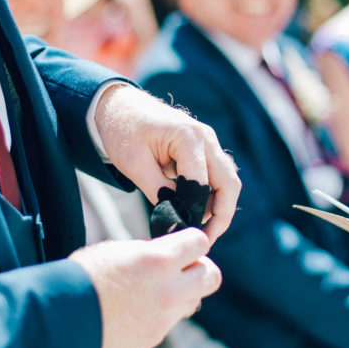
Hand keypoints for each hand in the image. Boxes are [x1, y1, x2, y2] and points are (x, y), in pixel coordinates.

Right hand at [70, 229, 220, 347]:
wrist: (62, 320)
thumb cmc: (83, 278)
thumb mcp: (115, 250)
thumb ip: (148, 251)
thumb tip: (165, 254)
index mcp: (158, 260)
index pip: (200, 242)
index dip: (191, 241)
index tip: (181, 245)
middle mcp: (169, 289)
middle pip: (212, 275)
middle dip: (200, 269)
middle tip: (181, 268)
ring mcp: (164, 317)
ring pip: (194, 301)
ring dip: (183, 293)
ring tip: (156, 290)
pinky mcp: (155, 337)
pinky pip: (172, 321)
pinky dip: (162, 313)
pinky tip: (138, 309)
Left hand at [94, 84, 240, 243]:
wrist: (119, 106)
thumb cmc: (123, 130)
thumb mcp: (133, 163)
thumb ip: (157, 191)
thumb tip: (176, 220)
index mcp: (188, 137)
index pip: (202, 185)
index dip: (196, 213)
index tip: (184, 235)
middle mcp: (206, 138)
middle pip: (229, 184)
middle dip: (221, 216)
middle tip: (205, 241)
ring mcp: (209, 142)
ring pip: (228, 182)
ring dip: (219, 208)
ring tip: (200, 232)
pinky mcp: (205, 149)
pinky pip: (218, 177)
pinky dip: (212, 198)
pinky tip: (197, 215)